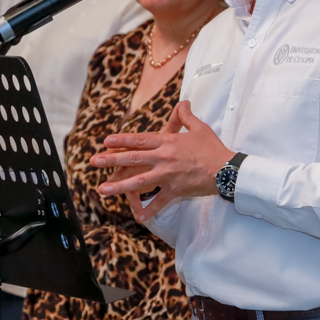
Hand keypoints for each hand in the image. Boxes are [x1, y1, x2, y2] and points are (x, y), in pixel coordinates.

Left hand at [91, 101, 233, 219]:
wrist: (225, 169)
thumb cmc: (213, 147)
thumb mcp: (200, 128)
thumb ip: (187, 117)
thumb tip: (183, 103)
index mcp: (168, 142)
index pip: (140, 140)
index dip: (122, 140)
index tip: (106, 141)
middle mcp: (163, 158)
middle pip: (133, 158)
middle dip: (111, 160)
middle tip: (94, 162)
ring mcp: (167, 176)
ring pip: (139, 181)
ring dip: (119, 186)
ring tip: (102, 189)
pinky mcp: (175, 190)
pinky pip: (159, 201)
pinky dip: (148, 209)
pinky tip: (137, 216)